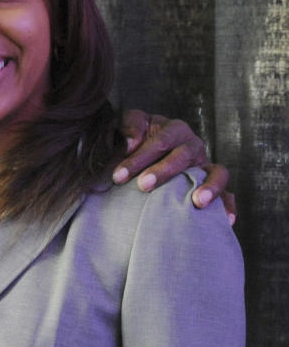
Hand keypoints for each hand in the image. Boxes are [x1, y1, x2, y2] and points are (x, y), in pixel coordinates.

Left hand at [113, 110, 235, 223]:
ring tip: (198, 202)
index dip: (139, 158)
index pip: (160, 141)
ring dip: (210, 186)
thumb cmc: (132, 143)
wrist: (142, 159)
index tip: (119, 175)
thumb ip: (128, 125)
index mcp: (173, 130)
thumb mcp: (125, 127)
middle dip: (164, 171)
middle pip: (184, 156)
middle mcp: (192, 146)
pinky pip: (226, 194)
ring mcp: (203, 166)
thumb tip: (131, 141)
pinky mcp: (209, 185)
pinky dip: (227, 205)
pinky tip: (227, 220)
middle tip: (143, 185)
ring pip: (216, 172)